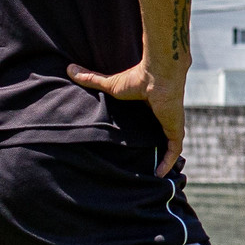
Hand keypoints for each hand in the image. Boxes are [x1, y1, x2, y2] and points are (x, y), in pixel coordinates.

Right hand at [66, 59, 185, 177]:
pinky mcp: (175, 130)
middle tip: (143, 163)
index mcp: (150, 107)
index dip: (144, 133)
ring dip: (164, 158)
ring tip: (153, 173)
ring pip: (169, 146)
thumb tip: (69, 69)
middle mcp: (163, 117)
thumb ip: (92, 79)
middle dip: (155, 149)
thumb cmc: (137, 77)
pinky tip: (159, 175)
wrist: (158, 75)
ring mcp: (171, 124)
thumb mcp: (110, 85)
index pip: (149, 123)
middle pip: (159, 137)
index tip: (134, 145)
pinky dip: (168, 162)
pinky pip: (174, 150)